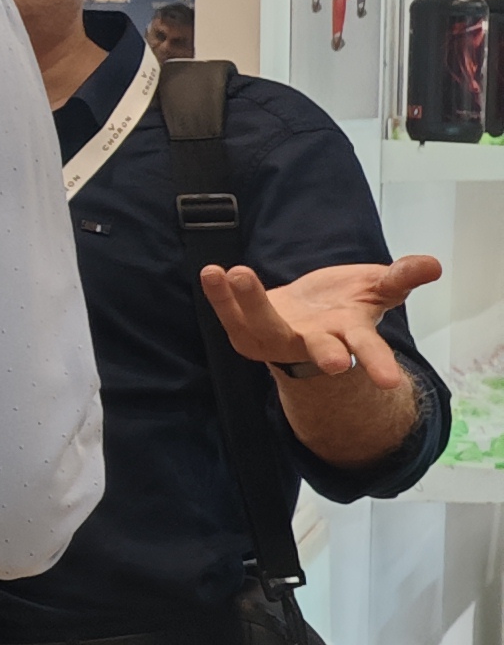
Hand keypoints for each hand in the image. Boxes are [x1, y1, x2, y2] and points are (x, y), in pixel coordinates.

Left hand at [198, 258, 440, 387]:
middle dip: (324, 352)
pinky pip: (230, 312)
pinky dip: (220, 294)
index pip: (367, 348)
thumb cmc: (345, 304)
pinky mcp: (246, 329)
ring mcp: (277, 338)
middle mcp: (313, 341)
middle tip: (334, 363)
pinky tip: (212, 272)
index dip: (378, 363)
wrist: (303, 316)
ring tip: (239, 272)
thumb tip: (433, 264)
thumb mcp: (376, 287)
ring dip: (251, 301)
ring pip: (265, 324)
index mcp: (349, 333)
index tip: (389, 381)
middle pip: (319, 349)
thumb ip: (400, 277)